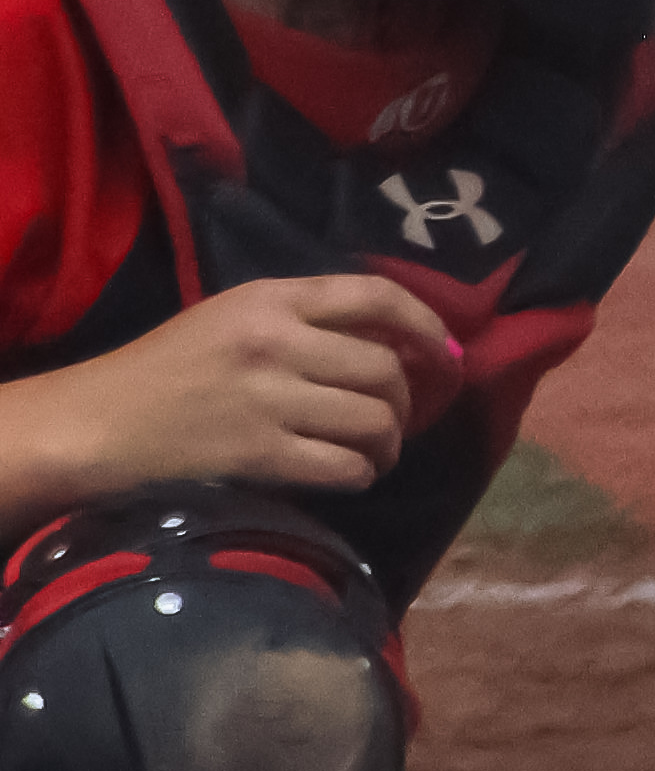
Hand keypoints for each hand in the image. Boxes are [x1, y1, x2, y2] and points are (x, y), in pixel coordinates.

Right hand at [30, 275, 445, 498]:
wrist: (92, 423)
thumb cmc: (163, 370)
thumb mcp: (231, 318)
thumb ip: (304, 321)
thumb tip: (397, 343)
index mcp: (270, 299)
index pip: (376, 296)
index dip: (427, 324)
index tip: (445, 353)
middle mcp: (275, 342)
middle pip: (386, 369)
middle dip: (408, 400)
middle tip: (398, 419)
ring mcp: (266, 399)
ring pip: (374, 420)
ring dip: (389, 444)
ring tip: (376, 453)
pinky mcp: (255, 453)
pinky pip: (343, 466)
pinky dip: (361, 474)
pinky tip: (351, 475)